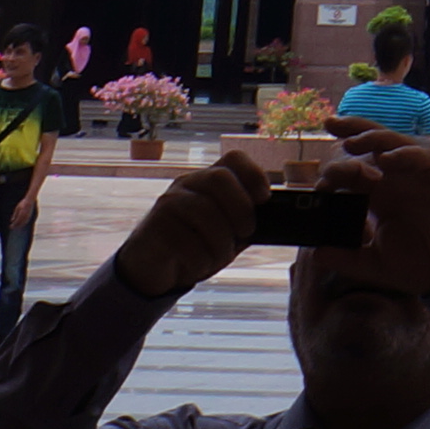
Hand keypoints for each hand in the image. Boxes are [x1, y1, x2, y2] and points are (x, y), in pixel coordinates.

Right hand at [115, 148, 273, 298]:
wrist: (152, 270)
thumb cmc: (196, 247)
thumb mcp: (226, 233)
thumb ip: (246, 221)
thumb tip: (277, 219)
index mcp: (208, 180)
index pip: (234, 158)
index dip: (254, 174)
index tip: (264, 199)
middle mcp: (187, 184)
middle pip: (220, 178)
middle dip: (240, 209)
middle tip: (245, 233)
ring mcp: (167, 204)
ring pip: (205, 212)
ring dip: (221, 243)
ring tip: (218, 257)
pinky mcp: (153, 228)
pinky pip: (186, 242)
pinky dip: (200, 260)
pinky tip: (196, 266)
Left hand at [311, 128, 429, 296]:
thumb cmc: (416, 265)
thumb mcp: (371, 263)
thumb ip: (344, 256)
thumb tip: (315, 251)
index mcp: (379, 195)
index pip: (354, 169)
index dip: (335, 170)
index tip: (320, 186)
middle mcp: (396, 181)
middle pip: (373, 145)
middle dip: (352, 132)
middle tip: (330, 125)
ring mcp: (417, 178)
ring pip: (395, 144)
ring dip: (374, 138)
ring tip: (352, 142)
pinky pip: (424, 159)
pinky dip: (406, 154)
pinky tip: (387, 159)